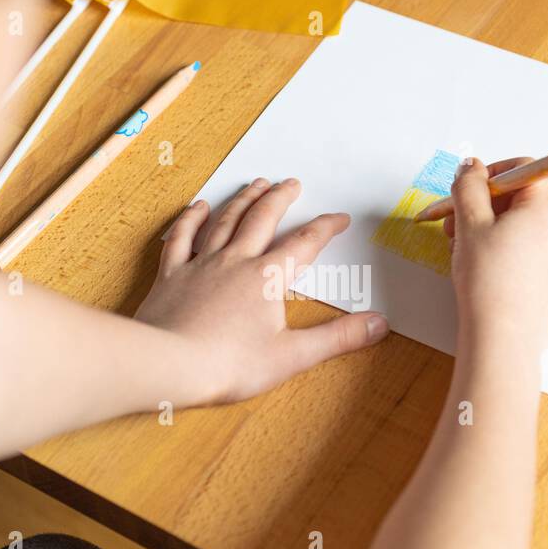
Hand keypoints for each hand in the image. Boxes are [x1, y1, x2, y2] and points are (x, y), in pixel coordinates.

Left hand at [135, 178, 389, 404]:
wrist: (169, 365)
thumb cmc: (229, 365)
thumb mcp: (292, 356)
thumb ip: (338, 338)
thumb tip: (378, 324)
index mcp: (267, 278)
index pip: (305, 244)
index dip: (325, 228)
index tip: (340, 218)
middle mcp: (235, 261)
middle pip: (262, 220)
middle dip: (280, 199)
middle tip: (292, 183)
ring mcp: (201, 264)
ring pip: (225, 221)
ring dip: (243, 200)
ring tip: (256, 184)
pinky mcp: (172, 275)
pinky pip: (182, 238)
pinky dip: (191, 219)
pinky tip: (198, 207)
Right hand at [444, 157, 547, 352]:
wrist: (504, 340)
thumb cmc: (488, 282)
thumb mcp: (469, 224)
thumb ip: (469, 186)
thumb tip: (471, 166)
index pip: (522, 169)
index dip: (488, 176)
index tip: (466, 192)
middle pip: (523, 199)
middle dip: (485, 207)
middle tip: (455, 227)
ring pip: (525, 228)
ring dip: (493, 231)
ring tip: (465, 254)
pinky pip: (534, 254)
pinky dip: (509, 254)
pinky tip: (486, 274)